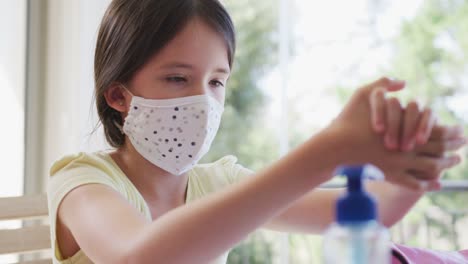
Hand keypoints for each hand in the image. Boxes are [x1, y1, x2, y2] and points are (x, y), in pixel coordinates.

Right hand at [326, 77, 463, 190]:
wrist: (333, 147)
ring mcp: (397, 165)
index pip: (436, 131)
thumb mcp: (362, 94)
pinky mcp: (388, 176)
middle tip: (465, 145)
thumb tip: (402, 81)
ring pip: (429, 167)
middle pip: (438, 149)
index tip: (462, 130)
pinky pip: (413, 184)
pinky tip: (436, 183)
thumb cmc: (347, 121)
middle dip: (454, 147)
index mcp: (402, 129)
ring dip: (444, 165)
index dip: (451, 131)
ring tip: (455, 161)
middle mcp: (404, 149)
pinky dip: (427, 184)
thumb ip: (382, 84)